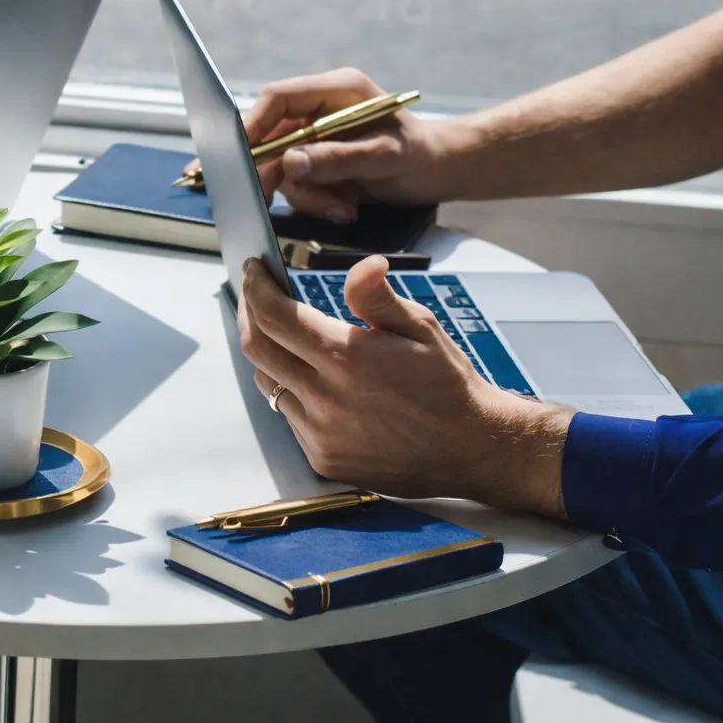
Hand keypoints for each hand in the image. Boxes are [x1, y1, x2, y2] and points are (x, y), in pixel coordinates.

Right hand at [189, 68, 460, 222]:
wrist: (441, 172)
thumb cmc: (420, 156)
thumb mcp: (383, 157)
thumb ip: (336, 159)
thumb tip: (289, 163)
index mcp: (336, 91)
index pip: (278, 98)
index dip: (254, 125)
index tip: (243, 158)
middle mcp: (320, 110)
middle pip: (274, 139)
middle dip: (285, 176)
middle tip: (294, 201)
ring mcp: (318, 137)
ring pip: (285, 169)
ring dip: (309, 195)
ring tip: (343, 207)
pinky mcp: (320, 161)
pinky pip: (300, 184)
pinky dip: (318, 201)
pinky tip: (345, 207)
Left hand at [237, 255, 569, 516]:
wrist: (472, 449)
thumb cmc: (448, 384)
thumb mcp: (420, 327)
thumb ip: (377, 296)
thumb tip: (363, 264)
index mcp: (347, 359)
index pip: (274, 316)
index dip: (256, 288)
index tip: (255, 270)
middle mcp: (326, 398)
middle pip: (257, 348)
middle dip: (250, 314)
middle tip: (259, 296)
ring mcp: (321, 433)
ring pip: (270, 383)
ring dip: (272, 356)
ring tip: (292, 339)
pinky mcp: (323, 458)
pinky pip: (289, 417)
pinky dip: (293, 393)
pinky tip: (318, 384)